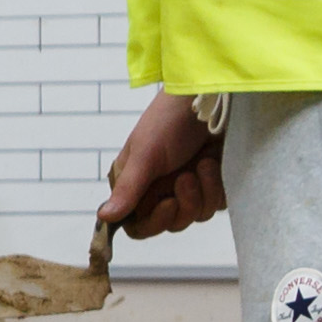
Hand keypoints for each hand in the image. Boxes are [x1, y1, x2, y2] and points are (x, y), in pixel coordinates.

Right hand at [103, 90, 226, 240]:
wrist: (211, 98)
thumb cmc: (170, 119)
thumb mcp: (145, 154)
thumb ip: (128, 189)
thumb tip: (103, 217)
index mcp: (138, 184)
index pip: (139, 224)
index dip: (154, 222)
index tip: (168, 204)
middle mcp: (162, 189)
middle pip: (171, 224)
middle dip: (183, 204)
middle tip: (185, 177)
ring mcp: (191, 187)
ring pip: (197, 215)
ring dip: (203, 191)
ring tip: (203, 163)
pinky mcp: (215, 184)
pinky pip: (218, 204)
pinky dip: (218, 187)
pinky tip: (215, 164)